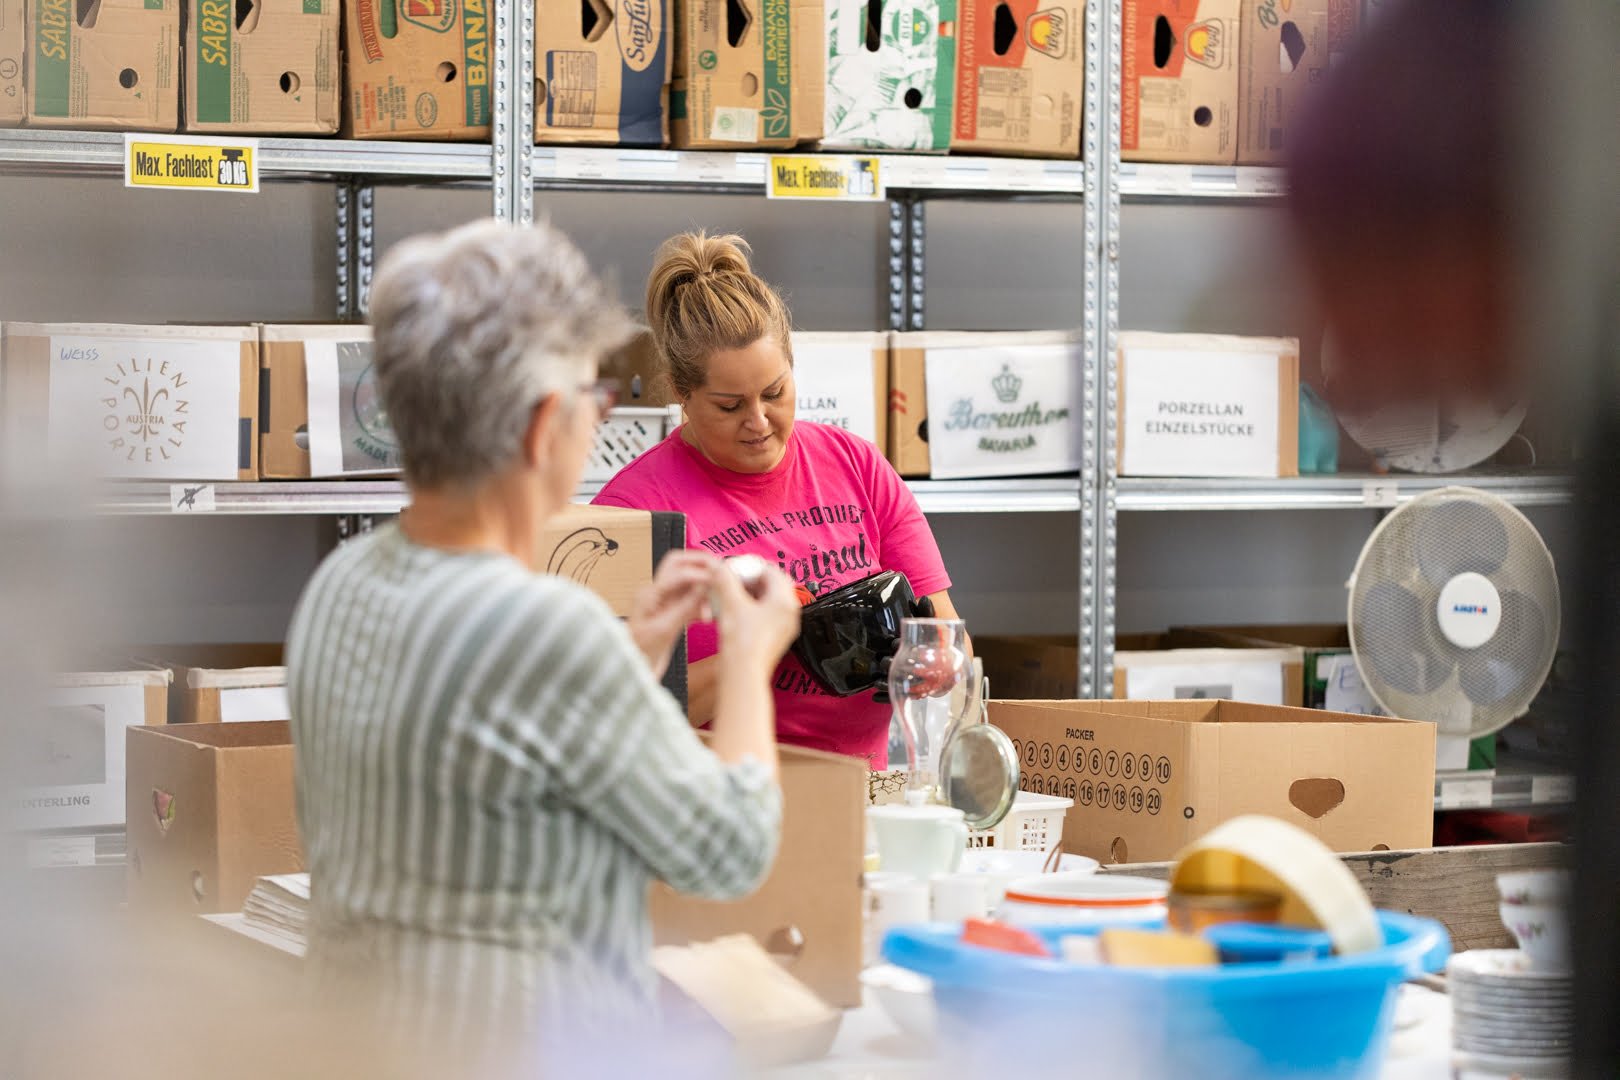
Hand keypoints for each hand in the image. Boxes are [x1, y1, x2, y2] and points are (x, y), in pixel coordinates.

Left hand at [628, 550, 718, 679]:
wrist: (630, 673)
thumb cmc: (638, 655)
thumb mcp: (664, 631)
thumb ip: (684, 607)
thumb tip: (703, 586)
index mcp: (649, 594)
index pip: (678, 572)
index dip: (700, 574)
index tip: (718, 579)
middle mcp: (655, 593)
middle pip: (679, 564)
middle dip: (700, 564)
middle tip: (720, 570)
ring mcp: (663, 602)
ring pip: (688, 583)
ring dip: (703, 589)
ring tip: (715, 602)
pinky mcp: (670, 614)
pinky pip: (690, 601)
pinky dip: (701, 605)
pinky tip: (707, 617)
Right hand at [711, 560, 800, 669]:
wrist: (743, 674)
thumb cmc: (742, 644)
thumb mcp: (730, 604)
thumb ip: (725, 580)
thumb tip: (720, 567)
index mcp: (785, 601)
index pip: (772, 571)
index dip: (751, 567)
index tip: (736, 568)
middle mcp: (790, 614)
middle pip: (773, 585)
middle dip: (752, 580)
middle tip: (735, 579)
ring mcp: (785, 628)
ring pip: (770, 601)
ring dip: (752, 594)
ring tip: (733, 595)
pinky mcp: (777, 639)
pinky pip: (768, 616)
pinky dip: (753, 609)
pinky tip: (736, 612)